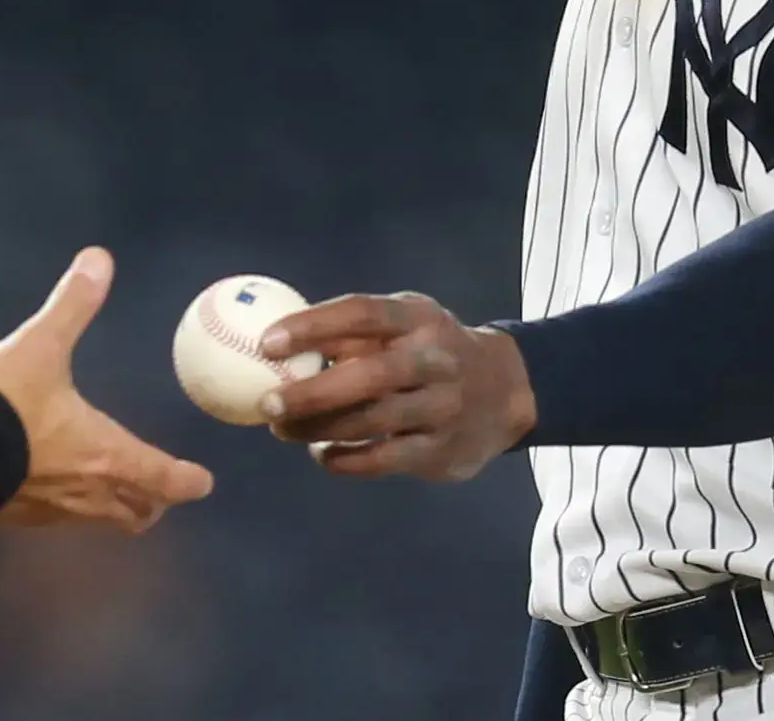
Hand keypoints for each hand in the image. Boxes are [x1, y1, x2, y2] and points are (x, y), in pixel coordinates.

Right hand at [0, 248, 215, 532]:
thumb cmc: (4, 404)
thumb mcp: (40, 344)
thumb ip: (72, 305)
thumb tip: (99, 258)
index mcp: (107, 454)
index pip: (165, 479)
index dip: (188, 481)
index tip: (203, 481)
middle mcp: (89, 493)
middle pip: (138, 513)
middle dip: (153, 501)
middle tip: (158, 487)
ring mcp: (54, 512)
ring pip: (100, 521)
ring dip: (114, 505)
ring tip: (111, 484)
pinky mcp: (19, 519)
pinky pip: (58, 519)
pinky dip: (69, 506)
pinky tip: (53, 482)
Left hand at [258, 293, 536, 481]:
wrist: (507, 392)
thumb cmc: (432, 352)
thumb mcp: (407, 324)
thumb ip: (354, 332)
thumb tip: (275, 341)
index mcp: (419, 319)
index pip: (363, 314)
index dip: (313, 326)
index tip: (267, 342)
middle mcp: (435, 360)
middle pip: (369, 375)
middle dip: (311, 392)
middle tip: (266, 403)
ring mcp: (443, 407)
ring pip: (372, 421)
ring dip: (318, 429)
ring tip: (282, 429)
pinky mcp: (441, 450)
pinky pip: (383, 459)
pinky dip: (345, 459)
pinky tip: (321, 454)